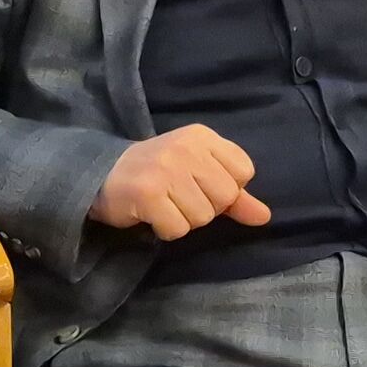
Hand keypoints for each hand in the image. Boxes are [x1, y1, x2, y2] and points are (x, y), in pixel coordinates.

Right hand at [91, 125, 270, 237]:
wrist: (102, 174)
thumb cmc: (157, 173)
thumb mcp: (197, 173)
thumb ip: (234, 195)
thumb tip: (264, 217)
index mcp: (202, 137)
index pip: (243, 171)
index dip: (226, 188)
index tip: (200, 184)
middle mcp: (185, 148)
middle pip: (225, 197)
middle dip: (205, 207)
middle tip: (179, 198)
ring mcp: (165, 169)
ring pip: (202, 217)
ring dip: (184, 220)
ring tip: (164, 204)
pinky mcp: (147, 193)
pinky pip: (178, 229)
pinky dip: (166, 230)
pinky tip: (152, 215)